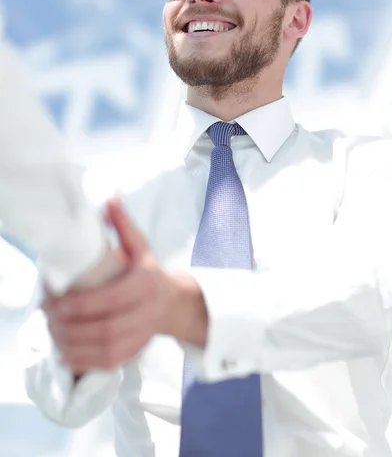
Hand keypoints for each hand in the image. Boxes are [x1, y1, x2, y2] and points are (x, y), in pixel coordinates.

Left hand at [42, 198, 207, 374]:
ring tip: (52, 332)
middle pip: (107, 328)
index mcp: (146, 284)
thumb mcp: (140, 245)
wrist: (171, 302)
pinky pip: (108, 363)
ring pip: (106, 350)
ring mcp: (143, 335)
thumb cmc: (147, 271)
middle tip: (49, 317)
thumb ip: (123, 225)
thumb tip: (109, 201)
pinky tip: (65, 352)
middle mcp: (147, 312)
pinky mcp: (136, 352)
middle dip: (73, 327)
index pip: (113, 299)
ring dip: (74, 345)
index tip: (58, 302)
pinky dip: (83, 361)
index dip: (84, 305)